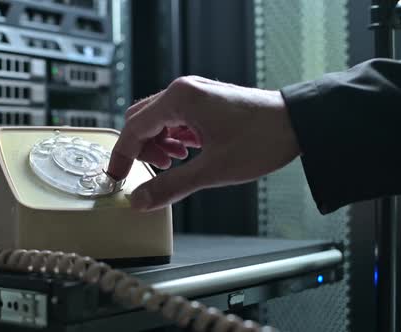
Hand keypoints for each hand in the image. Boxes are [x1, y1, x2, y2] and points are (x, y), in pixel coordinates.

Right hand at [107, 76, 300, 210]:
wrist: (299, 124)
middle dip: (141, 150)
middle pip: (141, 121)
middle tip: (151, 173)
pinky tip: (186, 153)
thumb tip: (140, 200)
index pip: (134, 128)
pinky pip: (175, 118)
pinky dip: (172, 138)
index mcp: (180, 99)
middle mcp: (184, 90)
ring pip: (157, 119)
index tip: (116, 178)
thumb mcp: (213, 170)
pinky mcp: (205, 101)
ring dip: (157, 145)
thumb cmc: (262, 139)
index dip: (122, 157)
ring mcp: (195, 93)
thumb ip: (171, 186)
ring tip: (173, 164)